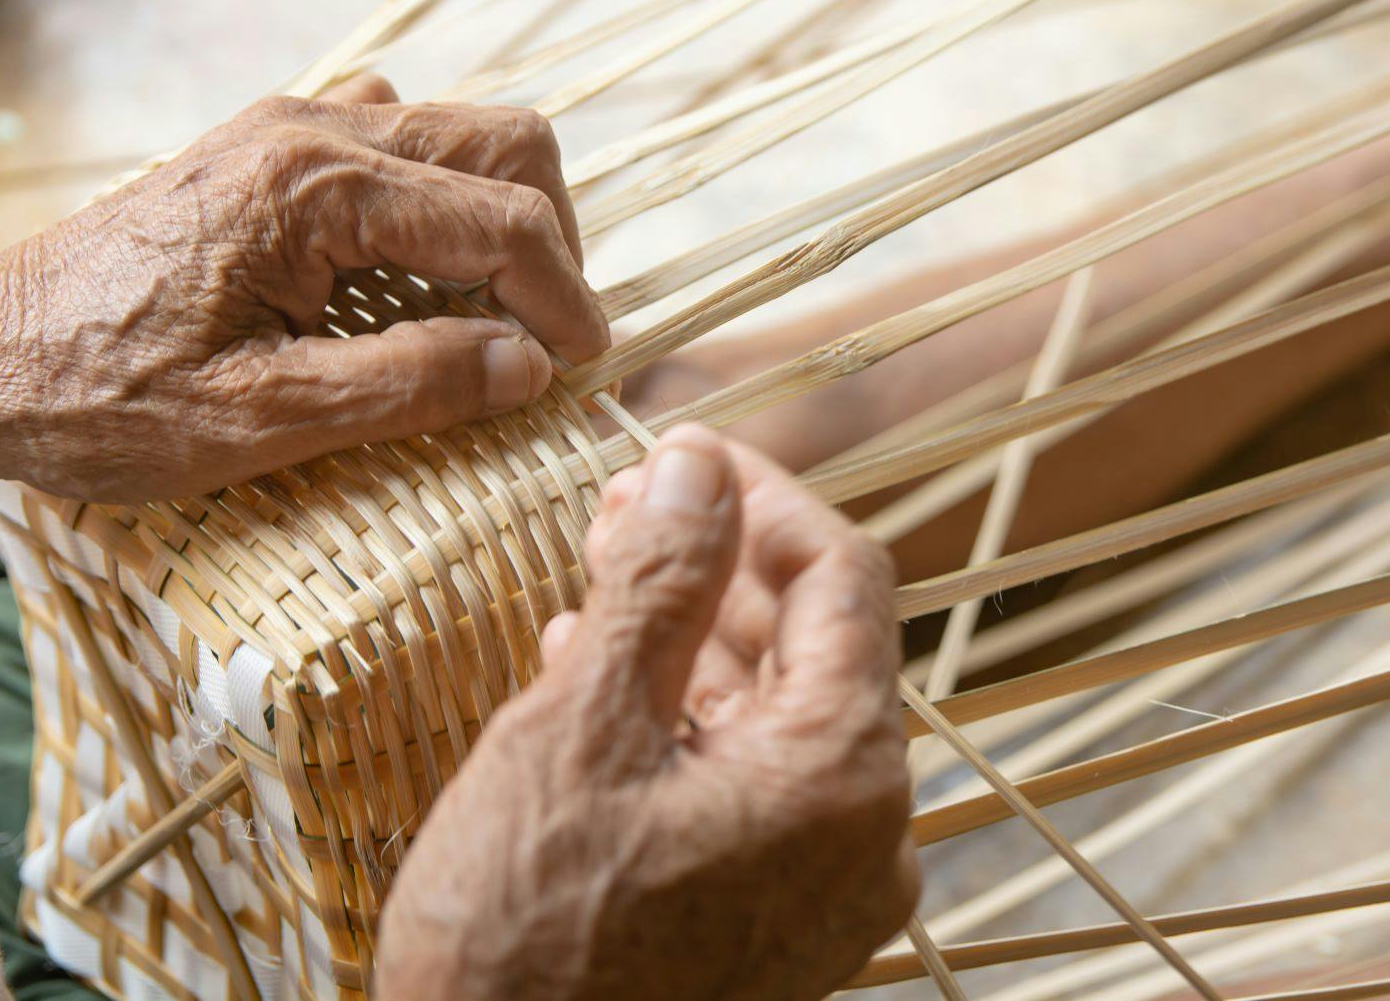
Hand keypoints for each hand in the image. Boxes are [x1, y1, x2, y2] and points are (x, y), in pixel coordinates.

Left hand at [0, 74, 607, 501]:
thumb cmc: (98, 397)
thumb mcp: (257, 420)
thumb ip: (407, 386)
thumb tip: (528, 366)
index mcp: (315, 190)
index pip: (502, 217)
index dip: (565, 297)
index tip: (581, 371)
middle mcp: (313, 131)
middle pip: (504, 141)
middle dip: (551, 242)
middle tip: (547, 340)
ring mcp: (291, 129)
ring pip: (461, 134)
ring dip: (503, 220)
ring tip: (494, 319)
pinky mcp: (273, 150)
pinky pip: (401, 143)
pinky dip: (443, 206)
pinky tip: (417, 281)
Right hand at [375, 424, 916, 1000]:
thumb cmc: (527, 939)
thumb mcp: (582, 730)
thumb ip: (658, 585)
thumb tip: (695, 466)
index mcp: (841, 772)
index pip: (840, 577)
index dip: (762, 496)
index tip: (680, 451)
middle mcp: (862, 832)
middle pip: (810, 644)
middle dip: (714, 565)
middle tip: (620, 510)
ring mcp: (822, 889)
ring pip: (773, 714)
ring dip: (690, 639)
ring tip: (598, 581)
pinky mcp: (773, 924)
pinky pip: (748, 786)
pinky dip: (685, 722)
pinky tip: (602, 681)